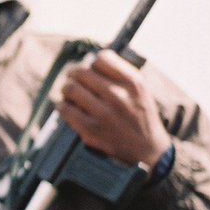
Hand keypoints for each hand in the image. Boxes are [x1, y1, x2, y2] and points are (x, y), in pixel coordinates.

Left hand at [55, 49, 171, 169]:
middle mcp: (118, 96)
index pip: (101, 59)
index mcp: (132, 83)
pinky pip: (65, 109)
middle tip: (73, 79)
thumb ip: (119, 72)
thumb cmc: (140, 115)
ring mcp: (104, 114)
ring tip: (70, 93)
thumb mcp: (140, 89)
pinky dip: (62, 106)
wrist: (148, 150)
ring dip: (66, 89)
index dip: (92, 63)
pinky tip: (67, 107)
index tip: (91, 70)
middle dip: (74, 74)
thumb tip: (90, 59)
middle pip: (82, 72)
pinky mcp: (91, 130)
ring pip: (70, 88)